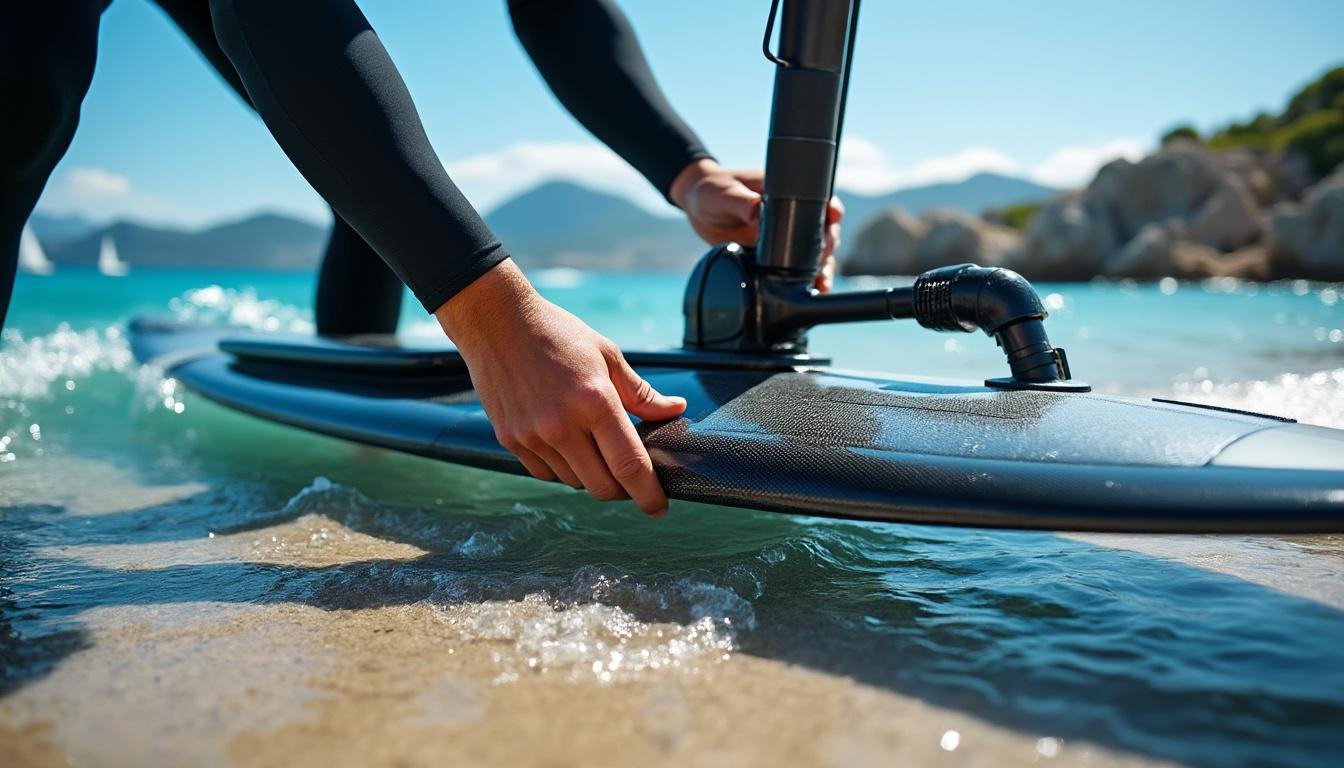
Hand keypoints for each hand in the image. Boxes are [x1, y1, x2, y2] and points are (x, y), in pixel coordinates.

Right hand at [436, 260, 685, 515]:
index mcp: (595, 401)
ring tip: (593, 446)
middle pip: (603, 486)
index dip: (649, 494)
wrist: (496, 322)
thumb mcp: (607, 355)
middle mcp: (562, 426)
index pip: (630, 466)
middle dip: (623, 489)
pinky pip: (545, 474)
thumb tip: (674, 410)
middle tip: (630, 475)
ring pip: (574, 482)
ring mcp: (532, 436)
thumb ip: (641, 392)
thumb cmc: (557, 334)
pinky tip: (565, 443)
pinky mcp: (510, 440)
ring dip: (591, 476)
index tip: (659, 507)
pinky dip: (562, 468)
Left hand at [669, 159, 844, 291]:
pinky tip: (813, 290)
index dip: (830, 209)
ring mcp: (783, 238)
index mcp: (785, 193)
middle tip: (824, 255)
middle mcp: (790, 216)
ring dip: (822, 267)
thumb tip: (756, 211)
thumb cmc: (711, 190)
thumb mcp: (723, 194)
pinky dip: (805, 281)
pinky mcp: (772, 258)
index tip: (833, 216)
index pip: (817, 199)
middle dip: (828, 244)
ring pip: (813, 254)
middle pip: (822, 230)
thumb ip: (740, 201)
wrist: (695, 208)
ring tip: (822, 281)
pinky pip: (793, 271)